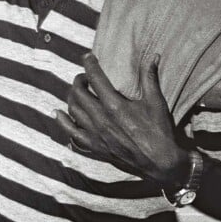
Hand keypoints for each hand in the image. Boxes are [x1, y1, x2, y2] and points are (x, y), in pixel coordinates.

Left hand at [54, 53, 189, 188]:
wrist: (162, 165)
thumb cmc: (160, 132)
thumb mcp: (156, 102)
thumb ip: (150, 77)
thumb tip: (154, 56)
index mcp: (115, 105)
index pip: (95, 78)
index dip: (89, 64)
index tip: (87, 56)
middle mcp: (101, 119)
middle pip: (78, 93)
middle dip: (79, 80)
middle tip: (84, 77)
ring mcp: (96, 134)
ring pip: (72, 110)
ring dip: (71, 97)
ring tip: (77, 92)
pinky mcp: (95, 147)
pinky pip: (72, 133)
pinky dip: (63, 122)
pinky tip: (58, 114)